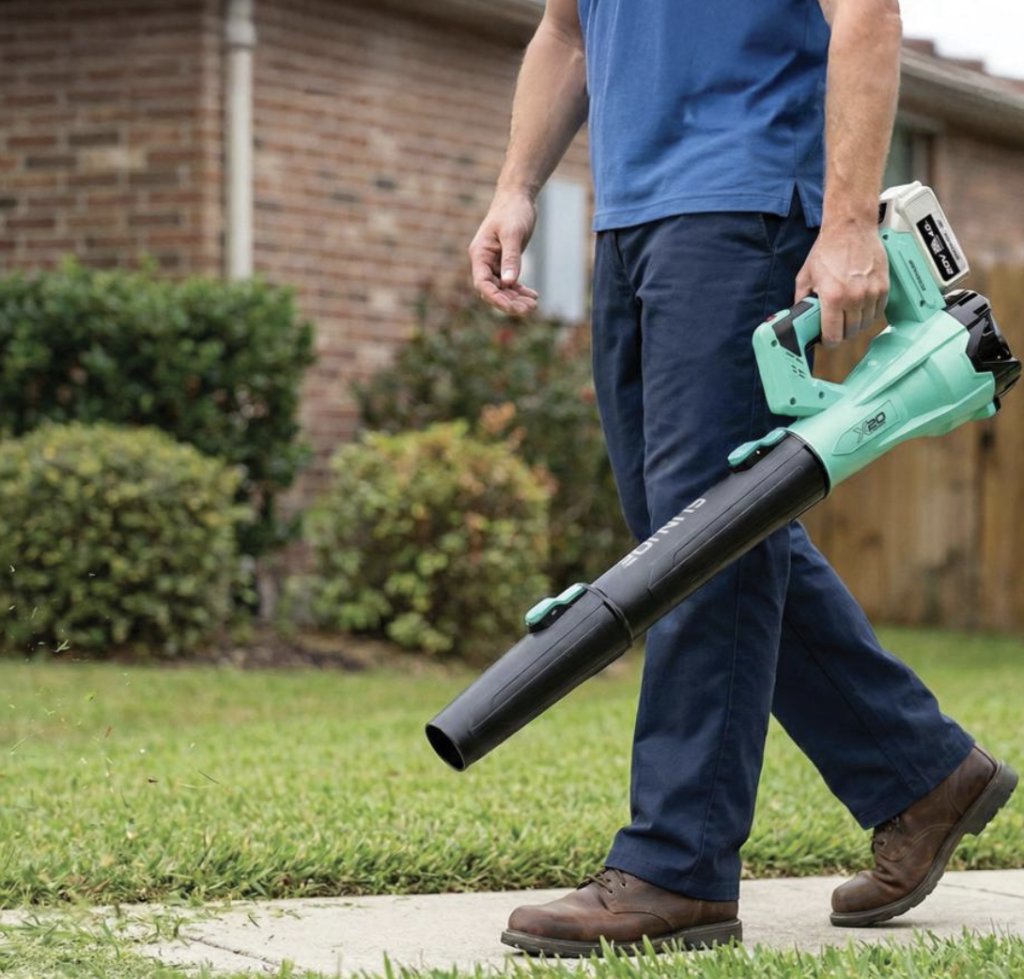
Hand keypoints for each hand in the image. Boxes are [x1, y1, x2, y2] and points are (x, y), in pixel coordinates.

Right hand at [468, 192, 539, 315]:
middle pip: (492, 290)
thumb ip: (510, 258)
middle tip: (529, 309)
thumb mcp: (512, 233)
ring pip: (502, 289)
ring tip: (533, 305)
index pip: (482, 284)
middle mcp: (484, 261)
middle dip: (509, 302)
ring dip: (516, 298)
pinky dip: (520, 290)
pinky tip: (533, 295)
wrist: (518, 197)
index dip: (495, 298)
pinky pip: (510, 282)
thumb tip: (508, 282)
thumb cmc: (513, 211)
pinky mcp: (505, 262)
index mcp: (480, 254)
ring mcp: (494, 263)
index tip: (511, 307)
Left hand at [794, 223, 888, 347]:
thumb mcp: (806, 276)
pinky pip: (879, 312)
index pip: (833, 336)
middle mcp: (854, 298)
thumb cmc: (827, 250)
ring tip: (847, 317)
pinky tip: (860, 308)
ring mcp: (871, 293)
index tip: (826, 340)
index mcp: (833, 298)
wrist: (850, 228)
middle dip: (841, 334)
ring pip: (866, 324)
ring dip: (856, 325)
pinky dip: (870, 314)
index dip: (828, 342)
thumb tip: (799, 314)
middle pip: (851, 333)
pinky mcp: (884, 286)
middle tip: (835, 328)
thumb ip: (801, 299)